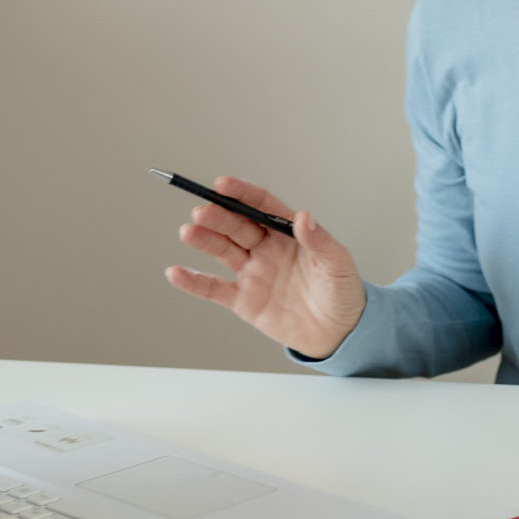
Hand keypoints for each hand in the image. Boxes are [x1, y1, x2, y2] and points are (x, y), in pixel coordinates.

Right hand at [164, 176, 366, 359]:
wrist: (339, 334)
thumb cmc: (342, 292)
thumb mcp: (338, 264)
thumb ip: (319, 241)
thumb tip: (304, 217)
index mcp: (288, 234)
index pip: (261, 206)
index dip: (242, 194)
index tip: (223, 184)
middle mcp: (266, 248)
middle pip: (237, 226)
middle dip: (218, 217)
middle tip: (202, 212)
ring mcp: (253, 273)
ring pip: (222, 251)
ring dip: (204, 240)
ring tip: (188, 231)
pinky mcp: (244, 301)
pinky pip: (214, 289)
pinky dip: (194, 282)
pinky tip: (175, 272)